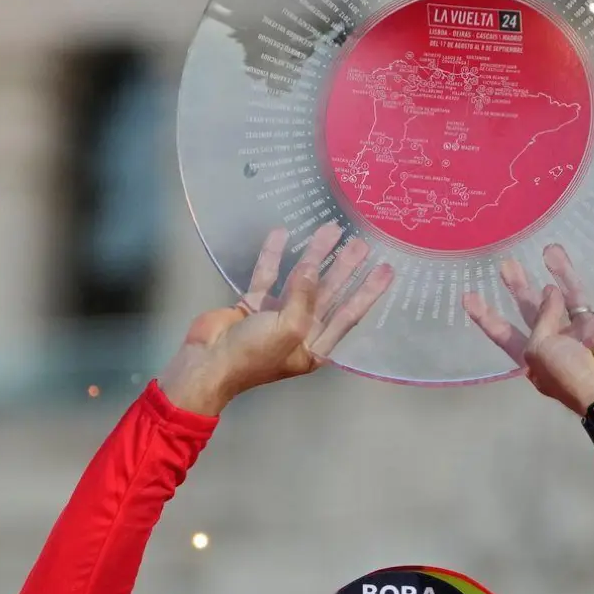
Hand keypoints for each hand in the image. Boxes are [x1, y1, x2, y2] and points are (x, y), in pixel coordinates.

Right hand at [159, 222, 393, 415]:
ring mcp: (276, 316)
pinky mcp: (253, 304)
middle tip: (362, 242)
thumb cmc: (253, 356)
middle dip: (345, 268)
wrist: (205, 363)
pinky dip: (274, 256)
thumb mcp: (288, 329)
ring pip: (300, 280)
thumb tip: (312, 268)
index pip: (349, 314)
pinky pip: (267, 276)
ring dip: (314, 255)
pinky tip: (281, 234)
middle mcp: (300, 330)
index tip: (387, 270)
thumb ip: (304, 297)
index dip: (368, 292)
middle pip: (329, 293)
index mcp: (315, 346)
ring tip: (330, 229)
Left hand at [462, 242, 593, 417]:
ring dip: (563, 273)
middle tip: (508, 265)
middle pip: (534, 311)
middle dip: (521, 289)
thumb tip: (552, 291)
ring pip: (571, 296)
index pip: (504, 334)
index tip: (468, 296)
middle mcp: (556, 343)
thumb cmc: (568, 375)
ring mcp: (584, 332)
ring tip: (551, 249)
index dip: (487, 317)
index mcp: (533, 356)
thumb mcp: (540, 349)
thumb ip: (542, 317)